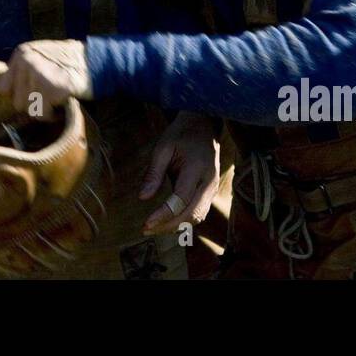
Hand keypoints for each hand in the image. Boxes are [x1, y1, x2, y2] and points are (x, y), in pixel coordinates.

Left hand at [0, 40, 92, 119]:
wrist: (97, 61)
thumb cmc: (68, 63)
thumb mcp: (41, 57)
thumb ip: (23, 70)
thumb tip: (5, 92)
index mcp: (22, 53)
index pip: (3, 87)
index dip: (20, 94)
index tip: (35, 92)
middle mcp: (27, 61)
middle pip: (17, 102)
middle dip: (33, 103)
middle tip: (49, 96)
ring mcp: (39, 74)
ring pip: (29, 110)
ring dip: (43, 110)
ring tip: (55, 99)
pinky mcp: (52, 88)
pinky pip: (43, 114)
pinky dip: (53, 114)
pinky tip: (61, 102)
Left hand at [139, 112, 219, 235]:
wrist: (203, 126)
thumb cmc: (181, 134)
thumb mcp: (163, 147)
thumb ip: (154, 172)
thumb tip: (142, 197)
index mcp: (197, 168)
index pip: (181, 199)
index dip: (164, 214)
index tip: (146, 223)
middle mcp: (209, 182)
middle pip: (191, 214)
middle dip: (168, 226)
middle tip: (146, 229)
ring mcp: (213, 188)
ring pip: (197, 217)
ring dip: (175, 226)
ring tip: (153, 228)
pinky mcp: (210, 192)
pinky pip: (199, 213)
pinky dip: (183, 221)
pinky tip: (166, 222)